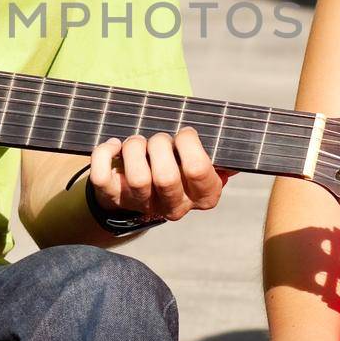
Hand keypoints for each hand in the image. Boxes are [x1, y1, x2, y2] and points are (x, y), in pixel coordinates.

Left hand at [87, 125, 233, 223]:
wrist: (142, 192)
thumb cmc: (179, 166)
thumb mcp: (205, 163)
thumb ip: (220, 157)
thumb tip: (236, 153)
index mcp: (203, 195)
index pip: (198, 169)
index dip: (188, 143)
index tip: (184, 134)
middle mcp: (175, 206)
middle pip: (166, 177)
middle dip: (160, 145)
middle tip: (159, 140)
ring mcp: (143, 205)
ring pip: (137, 178)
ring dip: (135, 148)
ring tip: (138, 143)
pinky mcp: (114, 198)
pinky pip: (103, 177)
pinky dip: (104, 154)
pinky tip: (114, 145)